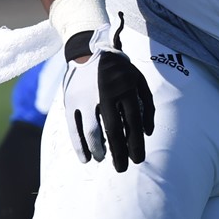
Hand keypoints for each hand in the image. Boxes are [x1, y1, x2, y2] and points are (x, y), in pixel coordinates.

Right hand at [60, 21, 153, 171]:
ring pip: (92, 131)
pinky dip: (79, 145)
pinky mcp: (71, 101)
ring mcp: (86, 98)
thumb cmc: (119, 71)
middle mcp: (106, 94)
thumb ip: (147, 106)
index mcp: (126, 89)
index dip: (136, 143)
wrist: (89, 50)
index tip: (137, 159)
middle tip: (122, 168)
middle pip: (114, 130)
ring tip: (104, 159)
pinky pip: (74, 128)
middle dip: (119, 153)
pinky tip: (86, 158)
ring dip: (99, 150)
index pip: (133, 122)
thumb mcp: (139, 81)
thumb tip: (147, 133)